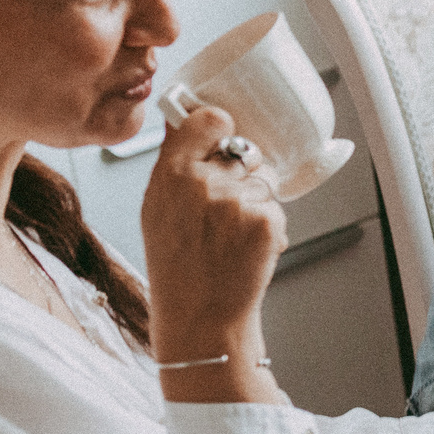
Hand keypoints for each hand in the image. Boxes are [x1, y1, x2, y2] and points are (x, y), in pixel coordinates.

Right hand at [141, 106, 283, 360]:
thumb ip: (175, 163)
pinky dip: (268, 226)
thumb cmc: (177, 265)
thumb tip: (187, 120)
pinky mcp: (265, 220)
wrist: (199, 314)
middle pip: (244, 150)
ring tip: (231, 235)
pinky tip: (246, 248)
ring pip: (264, 180)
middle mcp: (202, 183)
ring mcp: (236, 201)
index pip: (209, 120)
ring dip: (257, 201)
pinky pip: (276, 207)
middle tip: (224, 210)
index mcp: (171, 174)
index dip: (221, 127)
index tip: (222, 137)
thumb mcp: (157, 208)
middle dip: (241, 174)